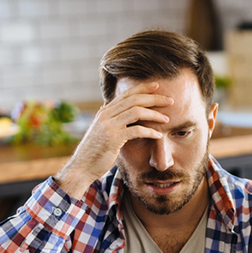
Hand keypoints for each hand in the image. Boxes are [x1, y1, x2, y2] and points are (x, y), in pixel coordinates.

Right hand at [55, 82, 173, 198]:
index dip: (142, 88)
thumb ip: (106, 117)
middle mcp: (106, 115)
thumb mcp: (99, 130)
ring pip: (136, 112)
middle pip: (134, 99)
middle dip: (154, 98)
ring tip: (167, 119)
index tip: (157, 86)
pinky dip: (149, 131)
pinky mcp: (113, 139)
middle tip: (170, 100)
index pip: (126, 94)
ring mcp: (109, 126)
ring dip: (154, 114)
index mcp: (105, 111)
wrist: (81, 166)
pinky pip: (136, 130)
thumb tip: (106, 104)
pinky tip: (158, 135)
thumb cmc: (93, 151)